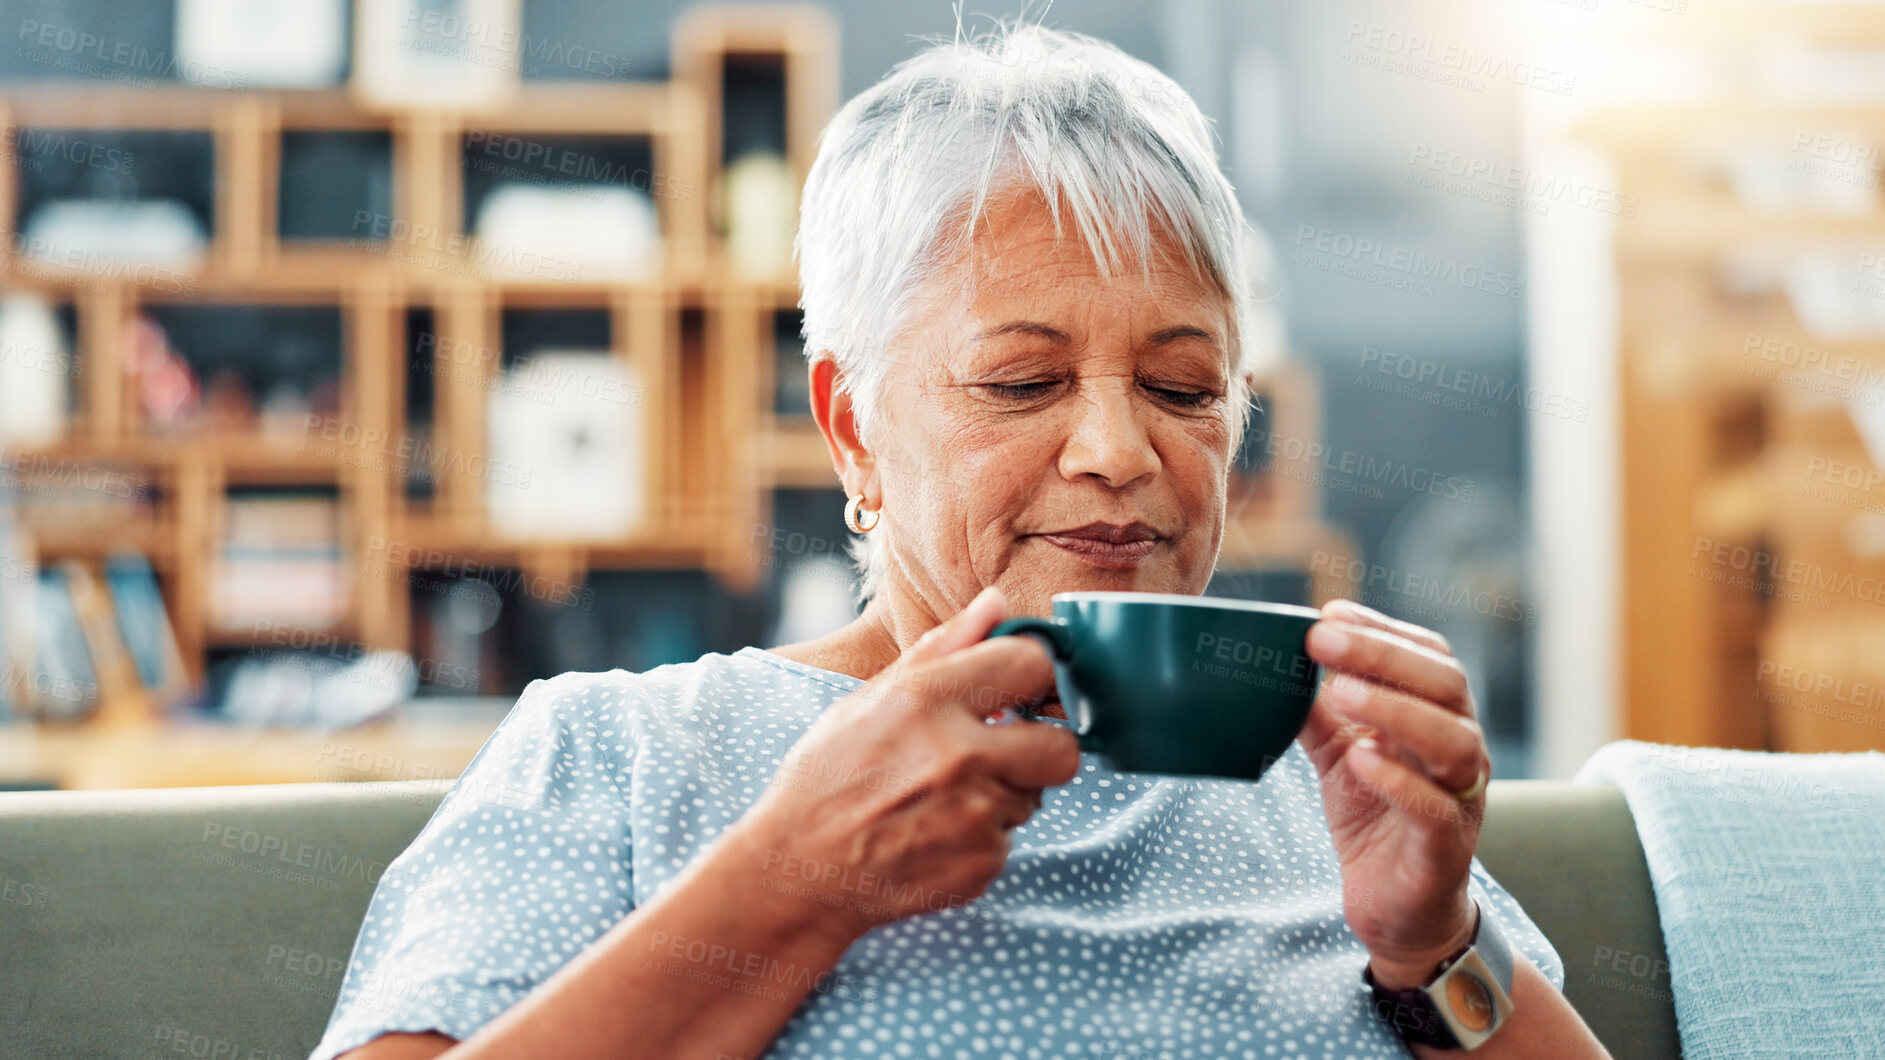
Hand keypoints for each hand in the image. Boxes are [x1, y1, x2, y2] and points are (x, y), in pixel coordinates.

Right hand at [726, 586, 1081, 942]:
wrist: (796, 872)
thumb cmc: (825, 778)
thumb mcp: (868, 699)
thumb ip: (941, 649)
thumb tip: (997, 604)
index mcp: (927, 699)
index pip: (1032, 664)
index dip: (1031, 676)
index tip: (1018, 689)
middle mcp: (959, 755)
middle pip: (1063, 748)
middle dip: (1040, 749)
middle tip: (1000, 753)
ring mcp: (975, 816)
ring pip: (1033, 796)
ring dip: (1001, 796)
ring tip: (942, 799)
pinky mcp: (981, 865)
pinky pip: (1008, 840)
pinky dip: (979, 839)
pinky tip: (933, 835)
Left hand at [1299, 599, 1487, 989]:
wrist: (1397, 908)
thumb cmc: (1374, 818)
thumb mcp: (1337, 754)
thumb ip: (1316, 711)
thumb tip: (1274, 662)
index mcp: (1439, 717)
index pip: (1429, 656)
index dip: (1383, 629)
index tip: (1328, 612)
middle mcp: (1461, 749)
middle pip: (1445, 684)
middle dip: (1382, 655)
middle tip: (1322, 639)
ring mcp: (1460, 797)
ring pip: (1452, 740)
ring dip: (1393, 709)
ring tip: (1339, 693)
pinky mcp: (1445, 846)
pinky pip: (1434, 806)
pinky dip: (1399, 779)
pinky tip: (1361, 757)